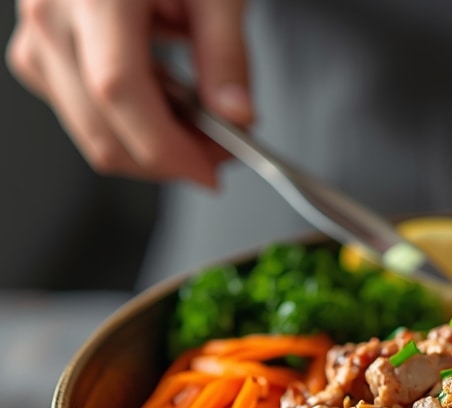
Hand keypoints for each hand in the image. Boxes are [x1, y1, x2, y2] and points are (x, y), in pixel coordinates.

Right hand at [6, 0, 250, 186]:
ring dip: (148, 143)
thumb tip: (237, 117)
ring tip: (199, 119)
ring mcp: (35, 32)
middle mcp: (49, 14)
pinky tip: (162, 98)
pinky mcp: (37, 46)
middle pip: (101, 127)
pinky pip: (77, 109)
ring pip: (88, 129)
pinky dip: (125, 122)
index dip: (167, 146)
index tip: (211, 169)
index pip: (120, 92)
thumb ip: (227, 54)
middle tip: (221, 152)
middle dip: (168, 158)